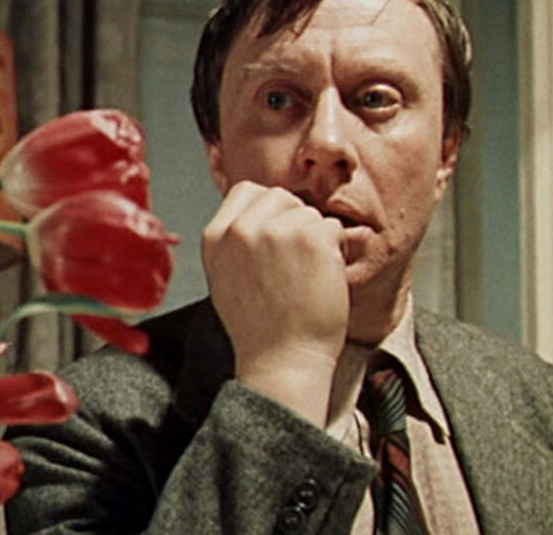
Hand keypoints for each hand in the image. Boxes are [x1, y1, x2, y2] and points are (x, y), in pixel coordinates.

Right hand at [201, 181, 348, 425]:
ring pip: (308, 212)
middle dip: (294, 221)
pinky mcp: (309, 237)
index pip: (246, 191)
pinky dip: (337, 250)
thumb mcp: (225, 277)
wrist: (281, 360)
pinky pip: (333, 227)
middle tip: (296, 262)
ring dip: (316, 238)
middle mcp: (241, 228)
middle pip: (280, 196)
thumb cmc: (259, 328)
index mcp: (215, 237)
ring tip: (306, 276)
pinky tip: (322, 279)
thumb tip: (261, 216)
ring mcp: (274, 230)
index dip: (268, 210)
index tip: (277, 236)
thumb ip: (235, 241)